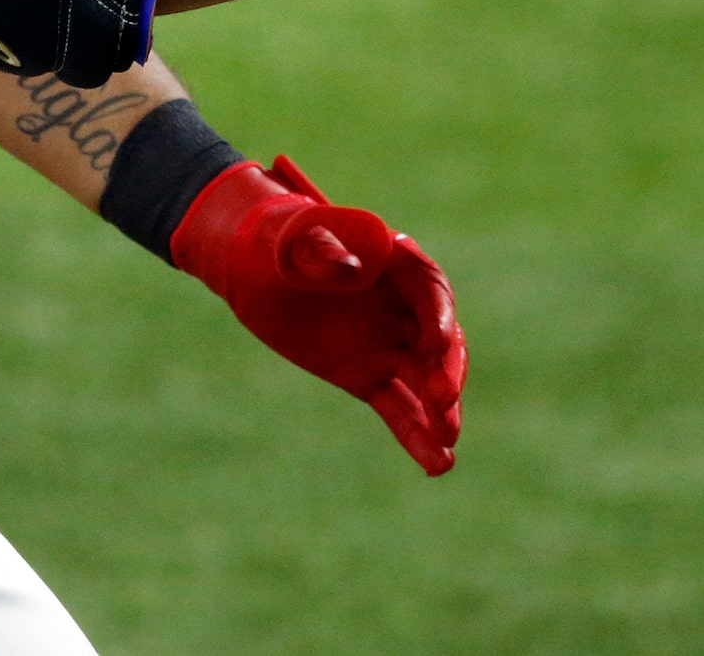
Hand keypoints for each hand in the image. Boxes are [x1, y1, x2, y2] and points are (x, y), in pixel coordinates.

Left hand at [169, 154, 465, 474]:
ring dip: (441, 412)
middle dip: (446, 371)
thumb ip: (322, 250)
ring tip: (448, 443)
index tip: (437, 343)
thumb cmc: (279, 240)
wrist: (254, 268)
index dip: (439, 317)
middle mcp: (403, 307)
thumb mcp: (295, 239)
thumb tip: (350, 270)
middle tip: (442, 400)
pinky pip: (399, 408)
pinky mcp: (367, 376)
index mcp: (396, 264)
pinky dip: (417, 436)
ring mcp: (388, 344)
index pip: (431, 291)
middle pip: (439, 342)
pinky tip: (437, 464)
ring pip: (425, 382)